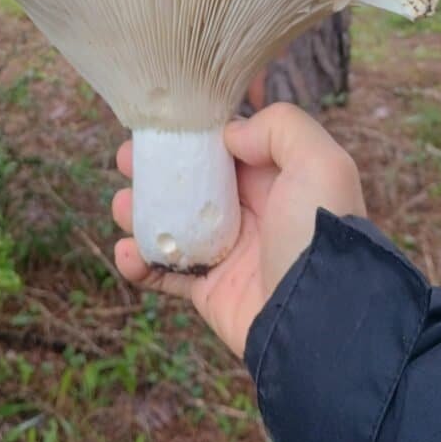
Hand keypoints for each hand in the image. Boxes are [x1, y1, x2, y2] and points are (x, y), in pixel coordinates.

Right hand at [112, 103, 365, 358]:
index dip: (193, 134)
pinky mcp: (209, 290)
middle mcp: (251, 212)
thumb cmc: (319, 234)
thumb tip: (232, 134)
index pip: (227, 147)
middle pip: (192, 182)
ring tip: (120, 206)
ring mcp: (227, 252)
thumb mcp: (320, 162)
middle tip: (126, 160)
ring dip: (139, 213)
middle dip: (156, 170)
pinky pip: (164, 273)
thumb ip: (280, 127)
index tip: (161, 124)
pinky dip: (139, 263)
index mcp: (277, 179)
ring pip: (172, 224)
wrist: (320, 318)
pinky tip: (126, 252)